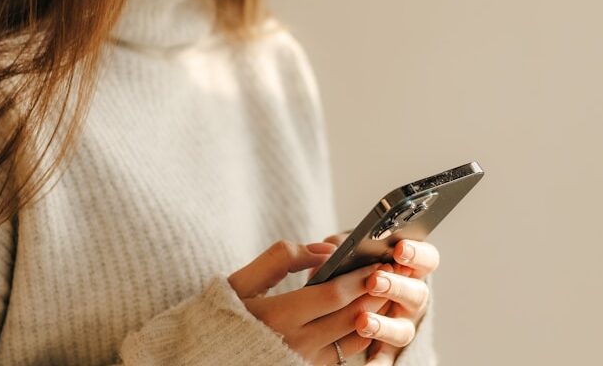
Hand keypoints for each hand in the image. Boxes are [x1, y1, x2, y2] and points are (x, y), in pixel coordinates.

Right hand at [228, 240, 391, 364]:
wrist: (210, 358)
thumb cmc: (225, 315)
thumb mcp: (241, 281)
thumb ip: (281, 258)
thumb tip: (323, 249)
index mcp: (277, 318)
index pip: (333, 295)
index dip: (359, 277)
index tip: (377, 260)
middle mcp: (295, 345)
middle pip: (350, 316)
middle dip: (375, 292)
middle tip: (392, 272)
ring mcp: (304, 363)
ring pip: (354, 339)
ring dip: (374, 314)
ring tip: (384, 291)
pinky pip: (344, 355)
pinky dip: (360, 333)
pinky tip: (366, 315)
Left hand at [317, 234, 439, 365]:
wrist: (339, 304)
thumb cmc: (350, 266)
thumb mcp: (349, 251)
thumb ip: (342, 244)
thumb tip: (332, 251)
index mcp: (408, 269)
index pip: (427, 259)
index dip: (417, 253)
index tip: (399, 250)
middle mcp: (410, 298)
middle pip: (418, 294)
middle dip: (396, 287)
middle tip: (375, 280)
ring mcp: (401, 325)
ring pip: (404, 330)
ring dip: (385, 326)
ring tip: (362, 322)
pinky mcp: (386, 350)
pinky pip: (385, 359)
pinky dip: (377, 364)